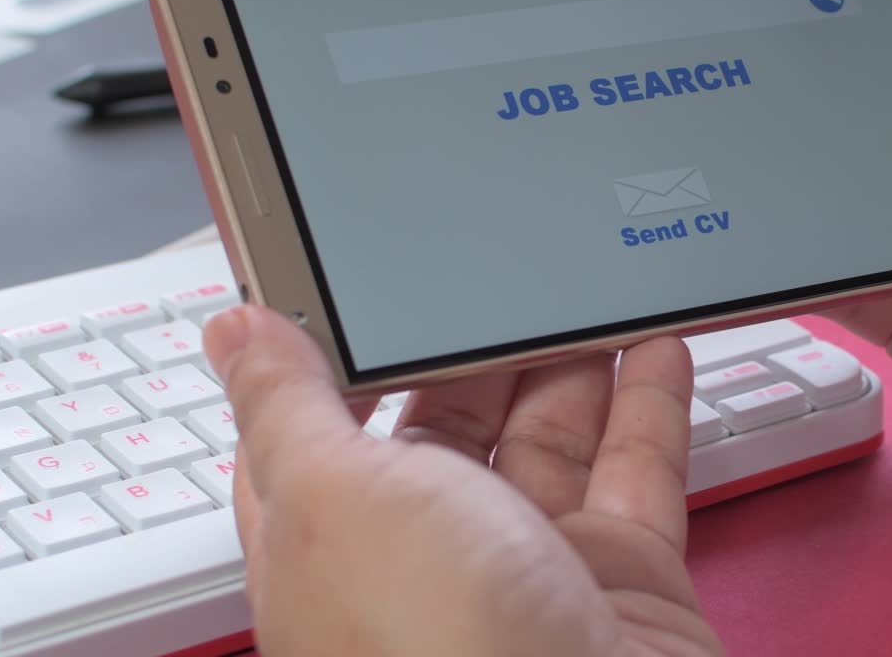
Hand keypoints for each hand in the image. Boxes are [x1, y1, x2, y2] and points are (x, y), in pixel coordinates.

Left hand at [204, 306, 723, 656]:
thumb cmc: (442, 651)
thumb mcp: (334, 496)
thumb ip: (288, 405)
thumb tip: (236, 330)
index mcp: (336, 540)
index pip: (325, 426)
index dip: (346, 353)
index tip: (370, 283)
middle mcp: (431, 556)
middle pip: (453, 424)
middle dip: (479, 349)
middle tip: (507, 273)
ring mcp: (531, 568)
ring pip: (552, 440)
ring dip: (574, 365)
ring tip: (587, 292)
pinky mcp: (621, 581)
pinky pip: (638, 475)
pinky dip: (650, 409)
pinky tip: (655, 349)